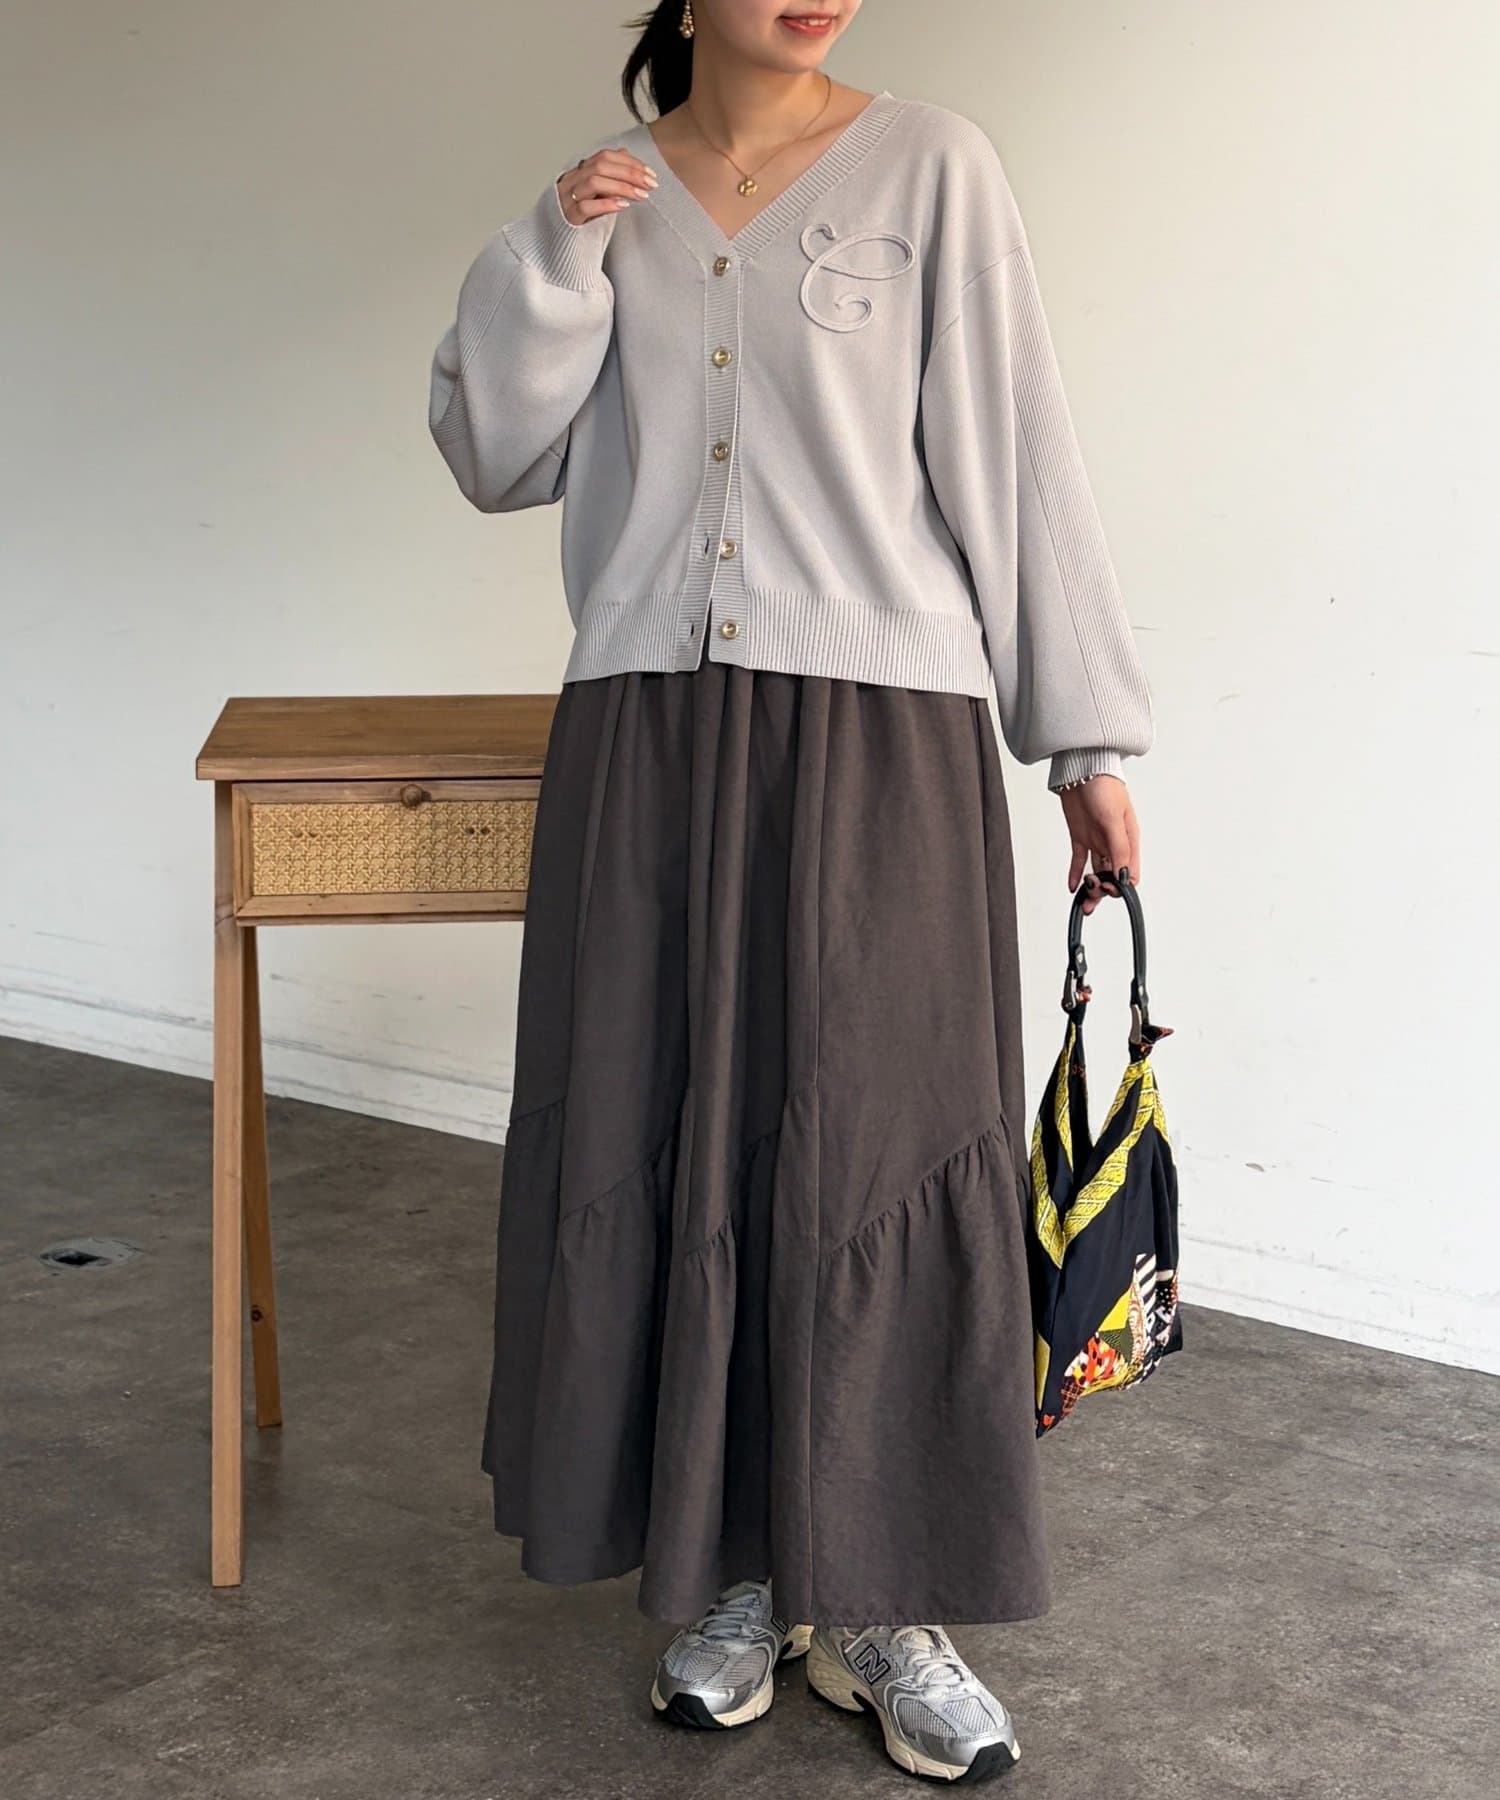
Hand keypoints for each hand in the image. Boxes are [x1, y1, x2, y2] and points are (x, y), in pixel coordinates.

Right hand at [557, 147, 657, 224]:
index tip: (650, 173)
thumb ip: (609, 175)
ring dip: (622, 186)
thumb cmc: (582, 219)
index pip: (605, 156)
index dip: (629, 162)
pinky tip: (623, 206)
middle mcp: (571, 181)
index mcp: (579, 172)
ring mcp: (567, 199)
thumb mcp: (598, 193)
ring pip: (594, 182)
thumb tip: (625, 153)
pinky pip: (585, 207)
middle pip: (601, 165)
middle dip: (629, 173)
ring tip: (641, 195)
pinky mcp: (568, 219)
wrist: (561, 245)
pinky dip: (606, 204)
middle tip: (650, 184)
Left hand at [1060, 775, 1140, 915]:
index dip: (1121, 886)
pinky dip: (1075, 874)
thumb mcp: (1113, 819)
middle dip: (1104, 890)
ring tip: (1083, 902)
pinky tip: (1072, 887)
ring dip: (1091, 888)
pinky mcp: (1080, 836)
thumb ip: (1119, 848)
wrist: (1081, 769)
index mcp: (1129, 839)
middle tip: (1092, 895)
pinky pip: (1079, 860)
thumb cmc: (1103, 786)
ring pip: (1096, 871)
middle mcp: (1114, 842)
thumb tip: (1124, 876)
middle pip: (1112, 875)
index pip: (1130, 872)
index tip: (1109, 890)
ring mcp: (1097, 840)